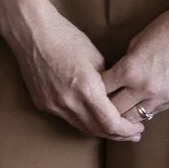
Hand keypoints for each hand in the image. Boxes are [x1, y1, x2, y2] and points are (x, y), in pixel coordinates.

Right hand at [0, 0, 143, 142]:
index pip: (111, 123)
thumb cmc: (66, 37)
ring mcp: (53, 105)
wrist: (31, 32)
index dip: (126, 130)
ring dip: (99, 130)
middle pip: (97, 130)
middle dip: (117, 134)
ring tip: (114, 130)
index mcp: (86, 89)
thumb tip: (115, 97)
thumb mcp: (96, 57)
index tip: (137, 129)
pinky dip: (82, 121)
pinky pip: (67, 118)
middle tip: (131, 134)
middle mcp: (69, 102)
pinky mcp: (42, 104)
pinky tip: (91, 117)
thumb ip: (107, 82)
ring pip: (81, 127)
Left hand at [101, 2, 168, 126]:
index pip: (102, 91)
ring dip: (128, 114)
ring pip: (136, 117)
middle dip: (108, 110)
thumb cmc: (167, 27)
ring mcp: (162, 96)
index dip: (95, 92)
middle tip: (104, 109)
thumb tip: (119, 78)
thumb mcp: (137, 42)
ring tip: (122, 112)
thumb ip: (126, 64)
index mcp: (129, 70)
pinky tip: (144, 104)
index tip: (94, 92)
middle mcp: (143, 87)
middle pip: (116, 111)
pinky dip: (147, 108)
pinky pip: (156, 110)